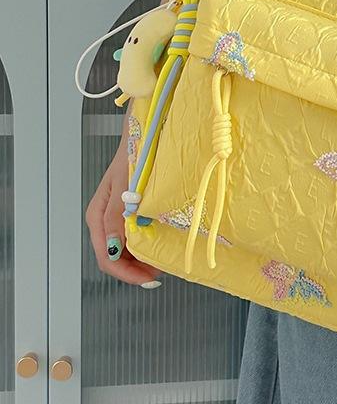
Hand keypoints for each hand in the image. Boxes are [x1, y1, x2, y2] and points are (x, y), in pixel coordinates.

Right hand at [85, 132, 161, 286]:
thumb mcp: (125, 188)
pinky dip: (143, 244)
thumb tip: (111, 249)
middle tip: (159, 272)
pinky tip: (157, 244)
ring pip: (123, 249)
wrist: (143, 135)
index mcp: (98, 216)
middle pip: (114, 257)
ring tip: (161, 260)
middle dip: (135, 269)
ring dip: (140, 259)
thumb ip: (115, 218)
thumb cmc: (134, 156)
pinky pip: (131, 236)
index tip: (149, 279)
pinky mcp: (125, 210)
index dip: (127, 274)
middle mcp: (103, 219)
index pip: (107, 258)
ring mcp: (114, 215)